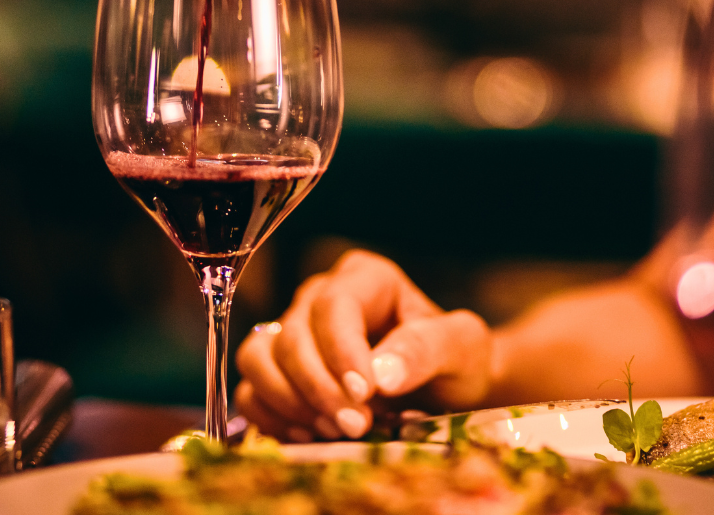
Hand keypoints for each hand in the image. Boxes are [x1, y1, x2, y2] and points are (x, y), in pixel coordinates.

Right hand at [235, 249, 491, 441]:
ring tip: (334, 430)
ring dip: (290, 401)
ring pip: (258, 357)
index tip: (364, 393)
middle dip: (320, 387)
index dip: (341, 351)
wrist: (448, 391)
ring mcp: (292, 332)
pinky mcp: (278, 371)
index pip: (334, 305)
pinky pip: (250, 391)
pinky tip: (311, 435)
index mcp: (366, 278)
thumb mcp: (462, 347)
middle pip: (292, 335)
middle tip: (357, 426)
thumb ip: (428, 348)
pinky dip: (272, 417)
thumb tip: (381, 372)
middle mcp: (320, 297)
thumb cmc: (456, 360)